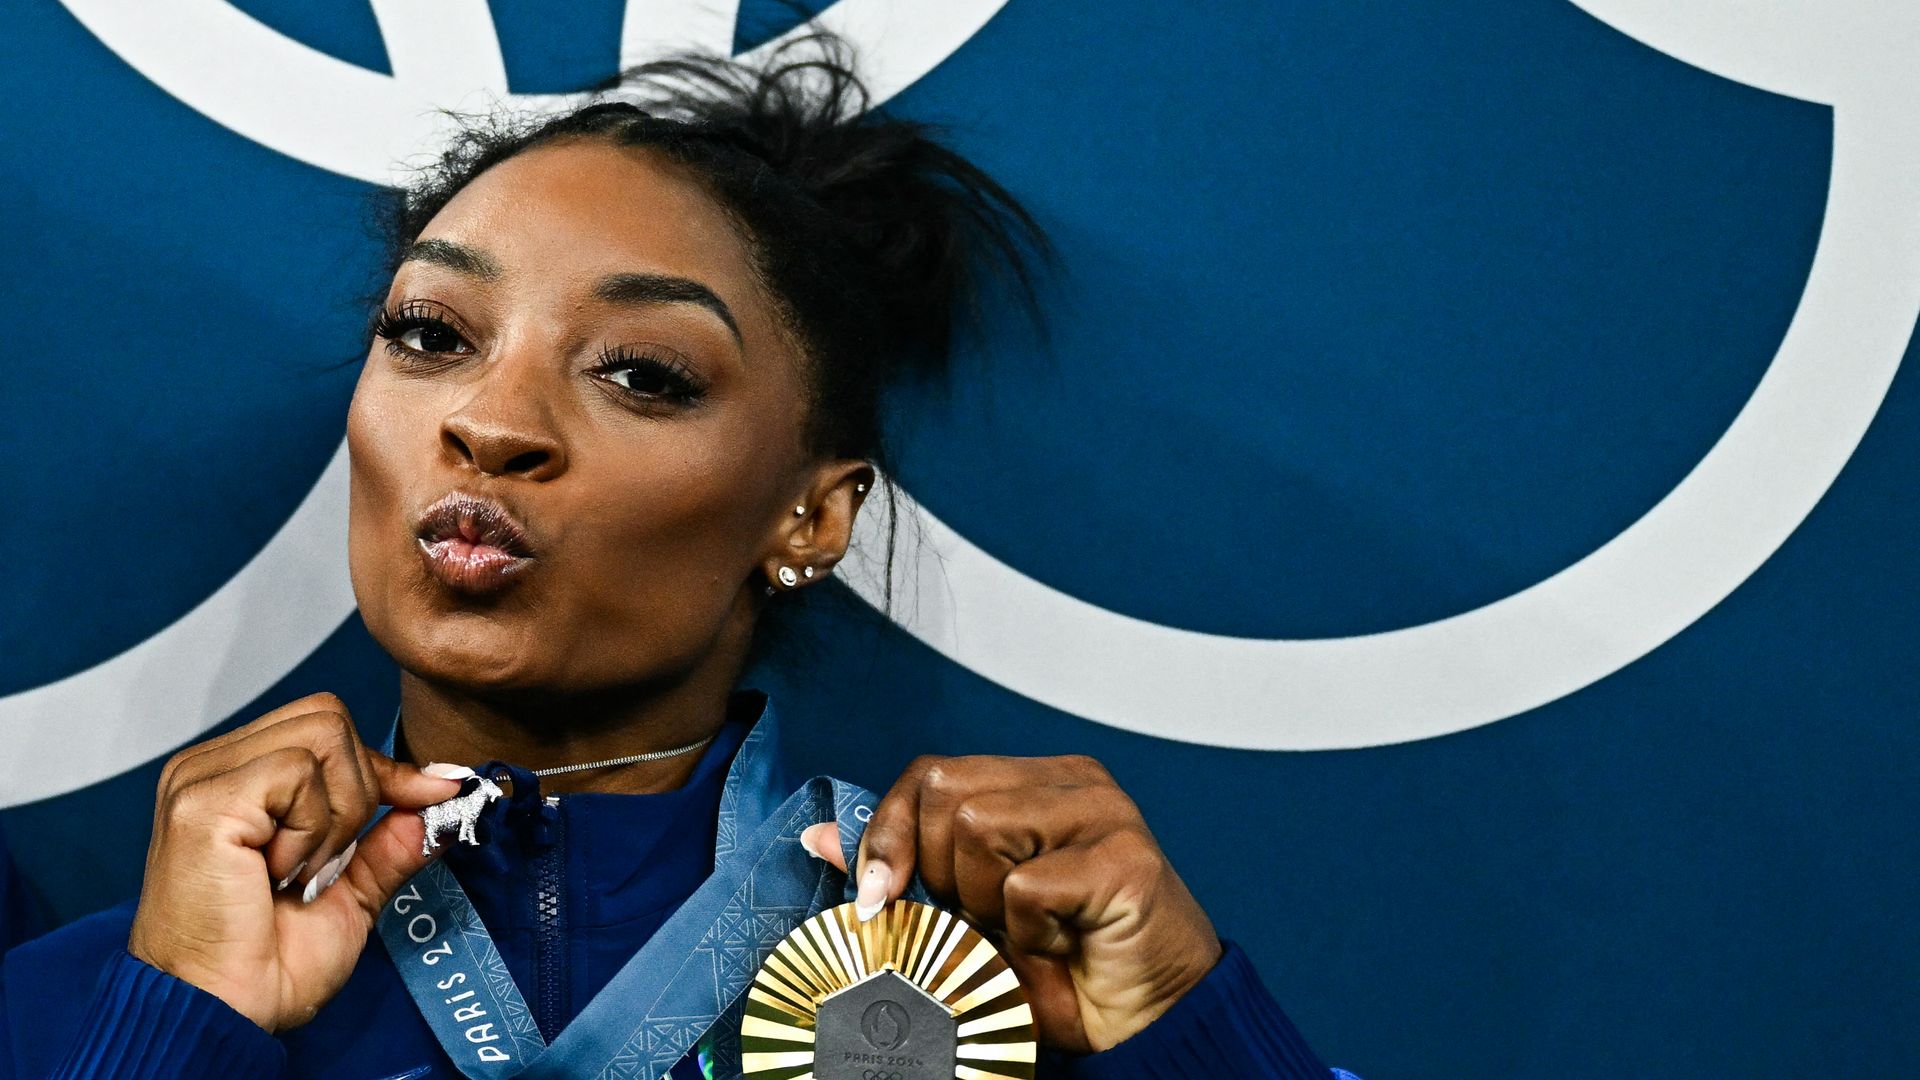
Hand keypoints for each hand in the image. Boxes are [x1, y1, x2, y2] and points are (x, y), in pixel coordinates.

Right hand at [127, 692, 462, 1032]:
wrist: (225, 1012)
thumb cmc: (267, 963)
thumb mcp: (352, 890)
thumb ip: (392, 839)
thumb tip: (443, 794)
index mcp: (240, 778)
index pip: (327, 726)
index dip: (382, 767)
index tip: (431, 794)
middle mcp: (213, 767)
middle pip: (329, 717)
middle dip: (358, 792)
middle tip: (327, 862)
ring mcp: (202, 778)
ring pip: (323, 738)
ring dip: (334, 817)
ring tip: (298, 872)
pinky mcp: (202, 800)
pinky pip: (296, 775)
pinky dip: (308, 831)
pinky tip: (276, 873)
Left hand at [800, 754, 1222, 1052]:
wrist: (1146, 1024)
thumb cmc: (1061, 970)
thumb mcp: (963, 916)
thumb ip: (903, 872)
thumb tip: (821, 840)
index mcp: (1036, 781)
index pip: (931, 774)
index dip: (890, 834)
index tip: (878, 897)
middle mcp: (1074, 782)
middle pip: (947, 793)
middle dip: (940, 873)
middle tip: (982, 920)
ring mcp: (1105, 813)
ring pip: (980, 829)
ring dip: (985, 903)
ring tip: (1028, 932)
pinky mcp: (1125, 859)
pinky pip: (1027, 887)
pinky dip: (1030, 933)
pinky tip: (1063, 946)